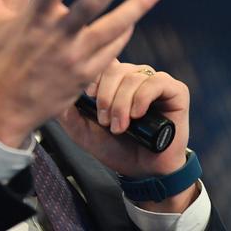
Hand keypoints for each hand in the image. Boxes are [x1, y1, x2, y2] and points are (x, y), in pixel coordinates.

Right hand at [0, 0, 162, 148]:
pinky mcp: (84, 75)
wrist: (4, 107)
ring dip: (135, 9)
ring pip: (110, 30)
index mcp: (32, 21)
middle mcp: (56, 37)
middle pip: (90, 7)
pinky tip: (132, 20)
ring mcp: (73, 58)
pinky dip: (122, 35)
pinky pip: (110, 52)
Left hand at [59, 61, 196, 211]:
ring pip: (132, 76)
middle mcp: (133, 75)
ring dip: (122, 104)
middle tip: (104, 121)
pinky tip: (137, 114)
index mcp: (112, 79)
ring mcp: (154, 81)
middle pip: (114, 68)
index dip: (92, 76)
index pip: (99, 60)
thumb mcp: (82, 131)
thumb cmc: (114, 147)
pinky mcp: (175, 91)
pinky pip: (156, 82)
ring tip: (120, 127)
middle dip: (105, 96)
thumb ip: (67, 112)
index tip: (87, 97)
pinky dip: (142, 97)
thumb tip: (55, 91)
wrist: (143, 171)